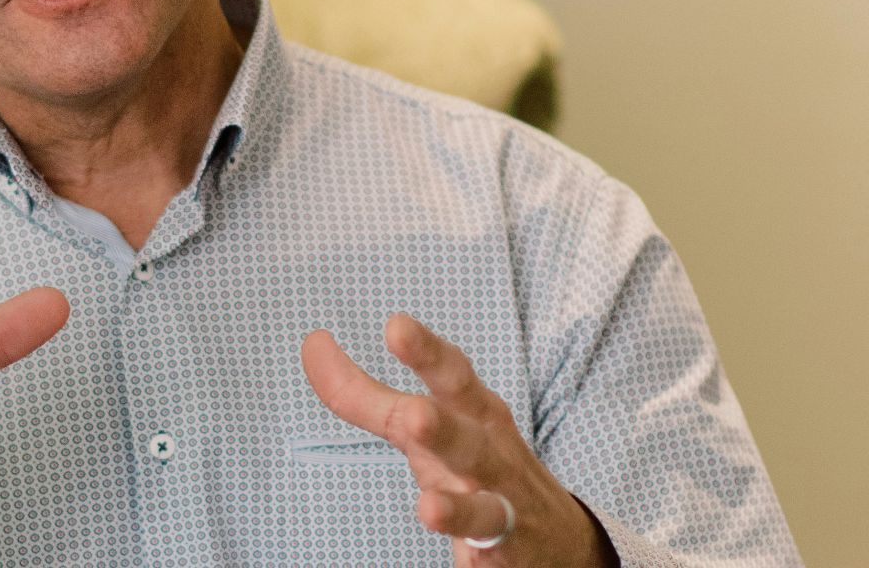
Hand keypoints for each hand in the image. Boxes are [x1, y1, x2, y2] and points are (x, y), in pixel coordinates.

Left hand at [301, 314, 616, 567]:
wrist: (555, 535)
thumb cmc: (474, 460)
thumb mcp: (425, 423)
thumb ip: (367, 394)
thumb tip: (313, 345)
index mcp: (475, 412)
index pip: (452, 375)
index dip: (425, 352)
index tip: (395, 325)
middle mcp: (491, 455)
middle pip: (467, 440)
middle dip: (442, 430)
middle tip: (415, 417)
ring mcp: (502, 508)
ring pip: (484, 510)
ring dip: (458, 509)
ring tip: (429, 508)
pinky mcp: (504, 554)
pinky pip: (489, 559)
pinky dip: (478, 563)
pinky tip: (468, 566)